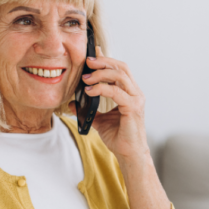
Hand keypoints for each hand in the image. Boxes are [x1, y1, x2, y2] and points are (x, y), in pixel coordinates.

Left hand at [81, 46, 150, 163]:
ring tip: (86, 77)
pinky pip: (116, 92)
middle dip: (103, 61)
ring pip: (120, 76)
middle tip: (87, 61)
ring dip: (101, 73)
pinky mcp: (133, 108)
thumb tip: (72, 103)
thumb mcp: (99, 120)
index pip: (119, 69)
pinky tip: (89, 91)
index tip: (91, 54)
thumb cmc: (119, 137)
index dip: (106, 60)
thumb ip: (89, 109)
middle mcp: (135, 93)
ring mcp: (136, 100)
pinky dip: (102, 89)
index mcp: (129, 93)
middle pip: (122, 67)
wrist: (129, 154)